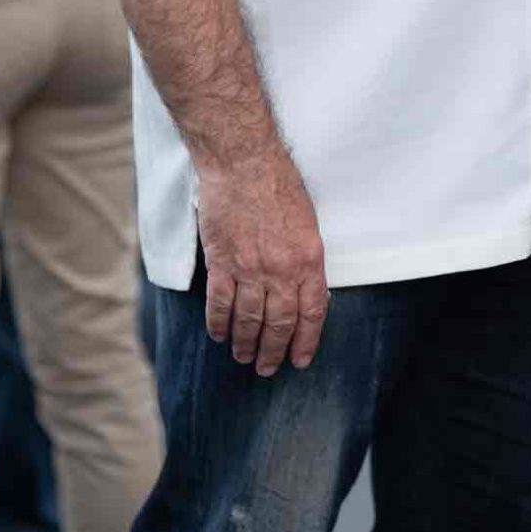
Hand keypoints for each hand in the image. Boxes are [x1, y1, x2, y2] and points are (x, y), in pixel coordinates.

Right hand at [196, 142, 330, 373]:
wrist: (244, 163)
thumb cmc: (280, 186)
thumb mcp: (308, 224)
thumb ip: (306, 260)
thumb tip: (304, 292)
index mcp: (309, 260)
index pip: (312, 313)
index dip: (306, 341)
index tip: (300, 359)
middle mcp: (281, 270)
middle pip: (279, 323)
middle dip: (274, 351)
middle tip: (268, 368)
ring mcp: (249, 269)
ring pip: (249, 319)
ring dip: (246, 343)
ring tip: (244, 357)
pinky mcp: (221, 262)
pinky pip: (220, 303)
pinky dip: (218, 323)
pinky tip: (219, 335)